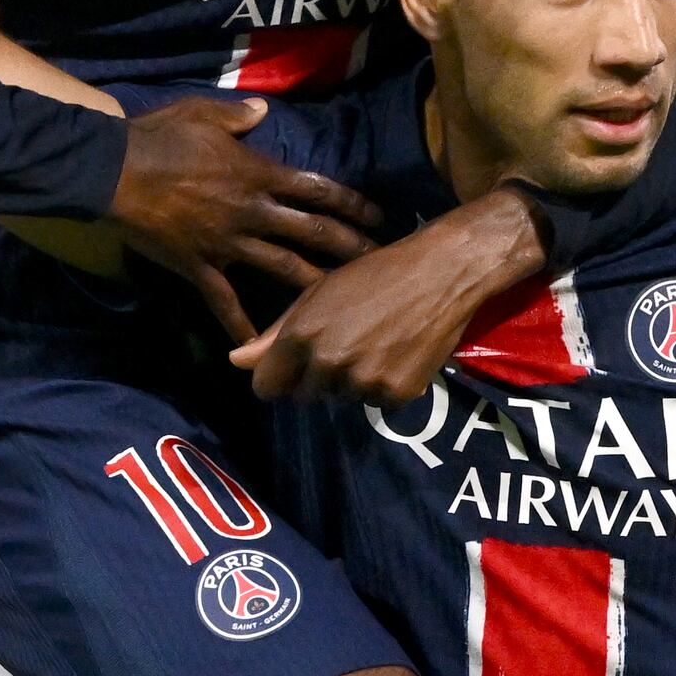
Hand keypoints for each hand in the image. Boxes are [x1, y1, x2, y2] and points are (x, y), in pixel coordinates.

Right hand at [111, 97, 380, 340]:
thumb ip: (238, 117)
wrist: (113, 171)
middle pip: (311, 232)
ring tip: (342, 304)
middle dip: (349, 247)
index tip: (377, 217)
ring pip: (281, 268)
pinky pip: (224, 300)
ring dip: (314, 285)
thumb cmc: (158, 137)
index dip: (350, 203)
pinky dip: (240, 324)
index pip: (316, 189)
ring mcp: (227, 243)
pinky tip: (256, 345)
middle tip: (379, 263)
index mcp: (257, 173)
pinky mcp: (199, 266)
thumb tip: (264, 112)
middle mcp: (252, 211)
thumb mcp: (201, 113)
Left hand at [239, 189, 546, 401]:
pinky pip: (376, 403)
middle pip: (305, 396)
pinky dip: (382, 386)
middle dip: (316, 377)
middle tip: (345, 342)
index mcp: (301, 336)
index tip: (292, 366)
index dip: (278, 376)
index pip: (267, 388)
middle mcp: (328, 365)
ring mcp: (364, 384)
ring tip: (374, 343)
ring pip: (342, 398)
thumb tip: (235, 362)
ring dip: (351, 381)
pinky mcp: (396, 395)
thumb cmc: (374, 274)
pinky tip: (396, 354)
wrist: (440, 273)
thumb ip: (275, 333)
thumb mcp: (318, 293)